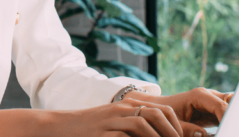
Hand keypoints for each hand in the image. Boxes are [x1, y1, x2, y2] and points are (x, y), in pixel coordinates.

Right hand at [53, 100, 185, 136]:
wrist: (61, 126)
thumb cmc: (92, 128)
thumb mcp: (116, 123)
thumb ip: (136, 126)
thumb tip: (160, 134)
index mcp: (129, 105)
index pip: (162, 109)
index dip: (177, 125)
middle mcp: (122, 109)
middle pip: (156, 114)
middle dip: (172, 132)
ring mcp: (111, 120)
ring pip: (142, 124)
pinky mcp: (101, 133)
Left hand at [125, 88, 232, 135]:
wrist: (154, 109)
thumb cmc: (161, 115)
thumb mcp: (172, 123)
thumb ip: (188, 131)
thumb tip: (204, 136)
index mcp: (200, 95)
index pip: (222, 106)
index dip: (229, 119)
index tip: (232, 129)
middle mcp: (209, 96)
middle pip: (231, 103)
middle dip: (236, 117)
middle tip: (237, 129)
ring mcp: (213, 103)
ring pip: (231, 108)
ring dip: (234, 119)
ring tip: (234, 129)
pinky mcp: (214, 112)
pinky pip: (226, 116)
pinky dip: (229, 123)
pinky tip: (228, 130)